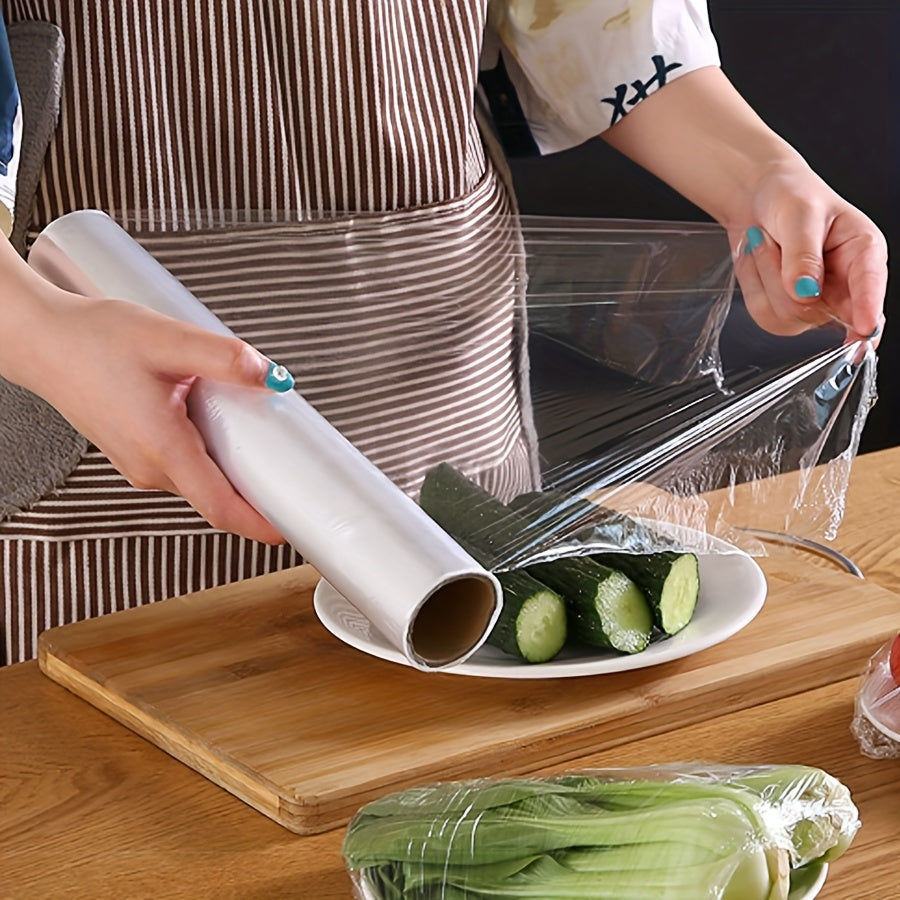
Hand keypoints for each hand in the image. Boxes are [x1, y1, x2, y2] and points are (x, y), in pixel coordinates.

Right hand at [13, 289, 287, 543]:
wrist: (41, 340)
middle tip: (292, 469)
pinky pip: (182, 466)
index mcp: (162, 448)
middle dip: (255, 490)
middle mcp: (149, 467)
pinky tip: (217, 424)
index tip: (292, 529)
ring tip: (257, 436)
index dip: (260, 525)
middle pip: (216, 495)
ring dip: (230, 467)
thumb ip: (223, 358)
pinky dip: (208, 455)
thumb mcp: (166, 340)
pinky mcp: (134, 453)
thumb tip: (270, 375)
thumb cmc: (91, 341)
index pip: (220, 507)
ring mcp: (139, 464)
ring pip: (199, 479)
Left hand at [732, 162, 887, 344]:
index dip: (869, 311)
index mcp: (863, 253)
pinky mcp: (787, 310)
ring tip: (766, 243)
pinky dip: (753, 285)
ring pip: (786, 317)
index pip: (871, 288)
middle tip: (772, 239)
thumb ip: (803, 254)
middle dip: (784, 282)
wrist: (757, 198)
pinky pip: (763, 314)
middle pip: (819, 313)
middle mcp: (844, 284)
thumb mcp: (800, 213)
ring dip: (765, 278)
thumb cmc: (791, 195)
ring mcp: (816, 303)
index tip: (865, 330)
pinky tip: (759, 261)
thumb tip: (805, 293)